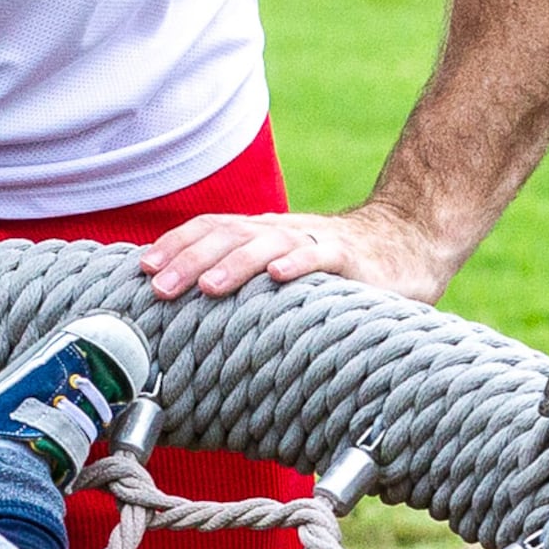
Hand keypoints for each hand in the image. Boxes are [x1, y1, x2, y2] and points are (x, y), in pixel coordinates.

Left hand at [138, 207, 452, 304]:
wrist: (406, 241)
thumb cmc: (335, 266)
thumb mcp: (282, 271)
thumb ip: (247, 286)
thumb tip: (192, 319)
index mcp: (260, 234)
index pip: (210, 229)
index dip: (176, 245)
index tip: (143, 270)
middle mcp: (279, 231)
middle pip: (226, 235)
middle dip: (188, 259)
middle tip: (158, 286)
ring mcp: (313, 240)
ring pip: (265, 244)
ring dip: (233, 263)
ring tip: (207, 285)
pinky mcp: (349, 256)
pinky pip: (320, 256)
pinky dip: (297, 263)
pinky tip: (279, 277)